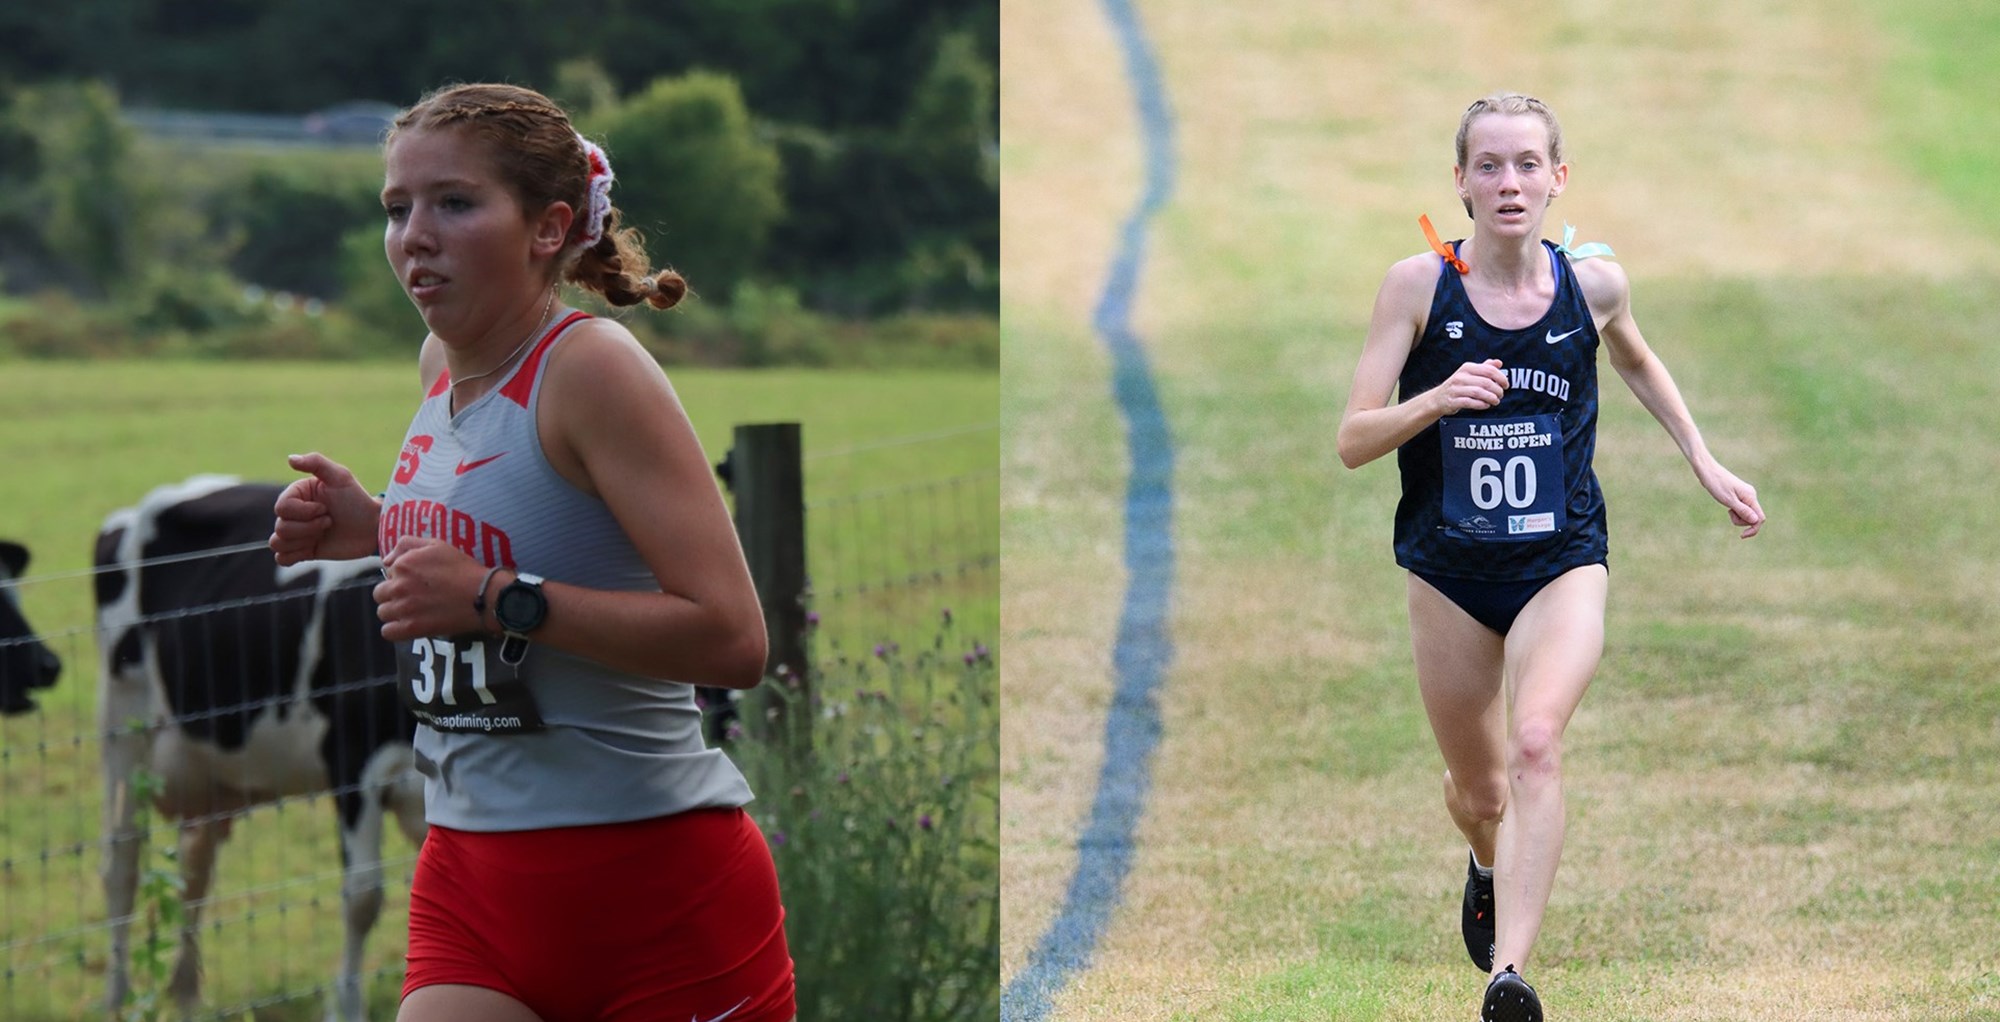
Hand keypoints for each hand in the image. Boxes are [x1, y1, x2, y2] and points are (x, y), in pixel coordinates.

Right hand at [270, 453, 378, 564]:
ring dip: (303, 541)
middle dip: (308, 527)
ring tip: (323, 534)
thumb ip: (316, 462)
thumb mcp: (341, 477)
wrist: (372, 528)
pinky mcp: (302, 551)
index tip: (326, 508)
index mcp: (296, 494)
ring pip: (277, 543)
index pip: (282, 508)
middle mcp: (292, 513)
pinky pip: (281, 558)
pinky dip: (294, 556)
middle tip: (329, 522)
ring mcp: (296, 532)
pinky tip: (313, 548)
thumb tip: (289, 459)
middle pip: (280, 527)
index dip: (304, 512)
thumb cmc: (358, 500)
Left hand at [374, 537, 488, 641]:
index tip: (417, 581)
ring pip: (382, 613)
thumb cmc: (463, 568)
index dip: (401, 577)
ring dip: (394, 612)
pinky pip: (387, 632)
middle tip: (412, 597)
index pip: (388, 573)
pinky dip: (395, 630)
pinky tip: (409, 625)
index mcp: (403, 564)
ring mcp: (403, 608)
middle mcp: (399, 585)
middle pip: (380, 594)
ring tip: (412, 611)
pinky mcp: (411, 628)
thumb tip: (387, 561)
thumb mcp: (437, 545)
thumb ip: (407, 544)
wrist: (482, 595)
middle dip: (393, 594)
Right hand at [1432, 359, 1507, 414]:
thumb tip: (1499, 363)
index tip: (1506, 385)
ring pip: (1478, 392)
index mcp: (1467, 368)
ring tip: (1495, 401)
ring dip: (1490, 398)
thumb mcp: (1470, 373)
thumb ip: (1485, 367)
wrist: (1438, 398)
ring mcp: (1455, 389)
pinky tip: (1486, 405)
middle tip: (1501, 395)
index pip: (1489, 370)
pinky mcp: (1453, 401)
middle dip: (1497, 390)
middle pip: (1485, 382)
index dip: (1501, 378)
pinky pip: (1470, 402)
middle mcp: (1460, 377)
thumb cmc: (1458, 385)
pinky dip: (1481, 404)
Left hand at [1698, 462, 1764, 537]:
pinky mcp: (1739, 496)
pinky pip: (1741, 509)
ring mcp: (1746, 495)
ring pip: (1747, 514)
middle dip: (1741, 521)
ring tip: (1727, 509)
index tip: (1742, 536)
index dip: (1753, 529)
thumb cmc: (1716, 484)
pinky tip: (1728, 506)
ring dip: (1737, 516)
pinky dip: (1735, 511)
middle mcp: (1751, 495)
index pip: (1760, 518)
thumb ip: (1742, 510)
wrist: (1707, 471)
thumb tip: (1756, 521)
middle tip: (1729, 513)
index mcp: (1750, 496)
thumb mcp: (1728, 500)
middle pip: (1753, 517)